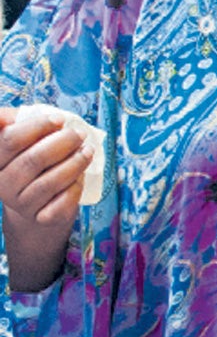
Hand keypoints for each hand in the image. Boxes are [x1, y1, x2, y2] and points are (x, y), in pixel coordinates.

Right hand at [0, 109, 88, 229]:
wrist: (37, 206)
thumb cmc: (32, 164)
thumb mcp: (22, 142)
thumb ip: (18, 124)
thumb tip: (5, 118)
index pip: (11, 140)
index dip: (37, 127)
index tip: (60, 119)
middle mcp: (3, 184)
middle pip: (33, 160)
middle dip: (62, 143)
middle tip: (79, 134)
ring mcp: (21, 204)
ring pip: (50, 182)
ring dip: (74, 163)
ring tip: (88, 150)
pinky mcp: (42, 218)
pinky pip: (63, 201)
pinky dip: (76, 186)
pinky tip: (82, 175)